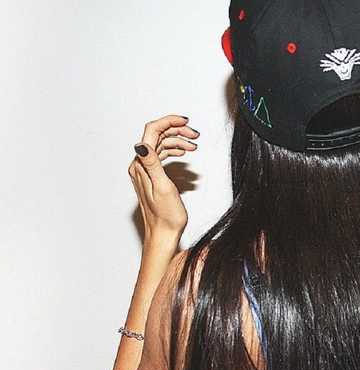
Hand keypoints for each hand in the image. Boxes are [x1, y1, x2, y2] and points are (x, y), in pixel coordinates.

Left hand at [128, 115, 199, 239]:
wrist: (163, 234)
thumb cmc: (165, 216)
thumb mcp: (162, 188)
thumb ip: (152, 163)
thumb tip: (142, 144)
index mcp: (141, 165)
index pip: (152, 132)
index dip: (169, 122)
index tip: (186, 122)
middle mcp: (140, 165)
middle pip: (157, 136)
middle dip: (177, 131)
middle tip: (195, 135)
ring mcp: (146, 170)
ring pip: (161, 145)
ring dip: (178, 141)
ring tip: (194, 145)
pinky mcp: (153, 176)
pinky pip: (163, 156)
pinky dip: (175, 151)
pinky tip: (185, 155)